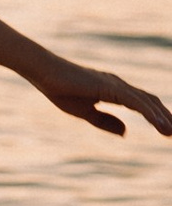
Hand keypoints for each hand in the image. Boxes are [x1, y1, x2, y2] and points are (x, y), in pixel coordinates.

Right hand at [28, 60, 171, 139]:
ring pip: (147, 102)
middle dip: (166, 116)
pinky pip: (136, 102)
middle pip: (151, 101)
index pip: (143, 103)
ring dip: (162, 117)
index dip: (157, 115)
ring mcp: (116, 84)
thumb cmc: (60, 89)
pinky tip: (160, 125)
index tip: (168, 131)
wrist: (44, 73)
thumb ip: (105, 121)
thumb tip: (126, 132)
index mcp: (114, 90)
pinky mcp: (110, 87)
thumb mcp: (85, 112)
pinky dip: (150, 113)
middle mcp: (119, 85)